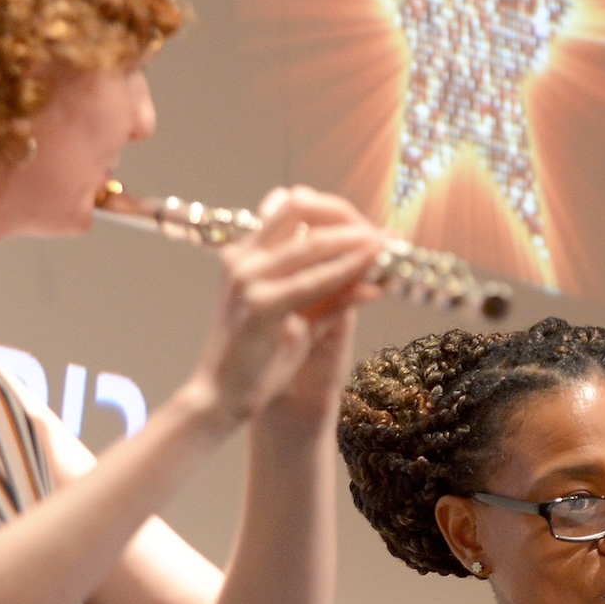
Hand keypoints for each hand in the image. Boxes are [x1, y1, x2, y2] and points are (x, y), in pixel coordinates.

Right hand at [190, 188, 382, 424]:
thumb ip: (330, 295)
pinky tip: (372, 275)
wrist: (218, 397)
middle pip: (300, 206)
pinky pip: (314, 281)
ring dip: (355, 242)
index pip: (291, 206)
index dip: (335, 210)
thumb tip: (372, 279)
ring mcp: (248, 278)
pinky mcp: (259, 305)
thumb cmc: (256, 361)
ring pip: (313, 243)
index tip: (368, 228)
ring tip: (386, 246)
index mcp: (244, 254)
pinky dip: (347, 272)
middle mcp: (243, 257)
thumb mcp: (296, 318)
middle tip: (379, 234)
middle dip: (346, 215)